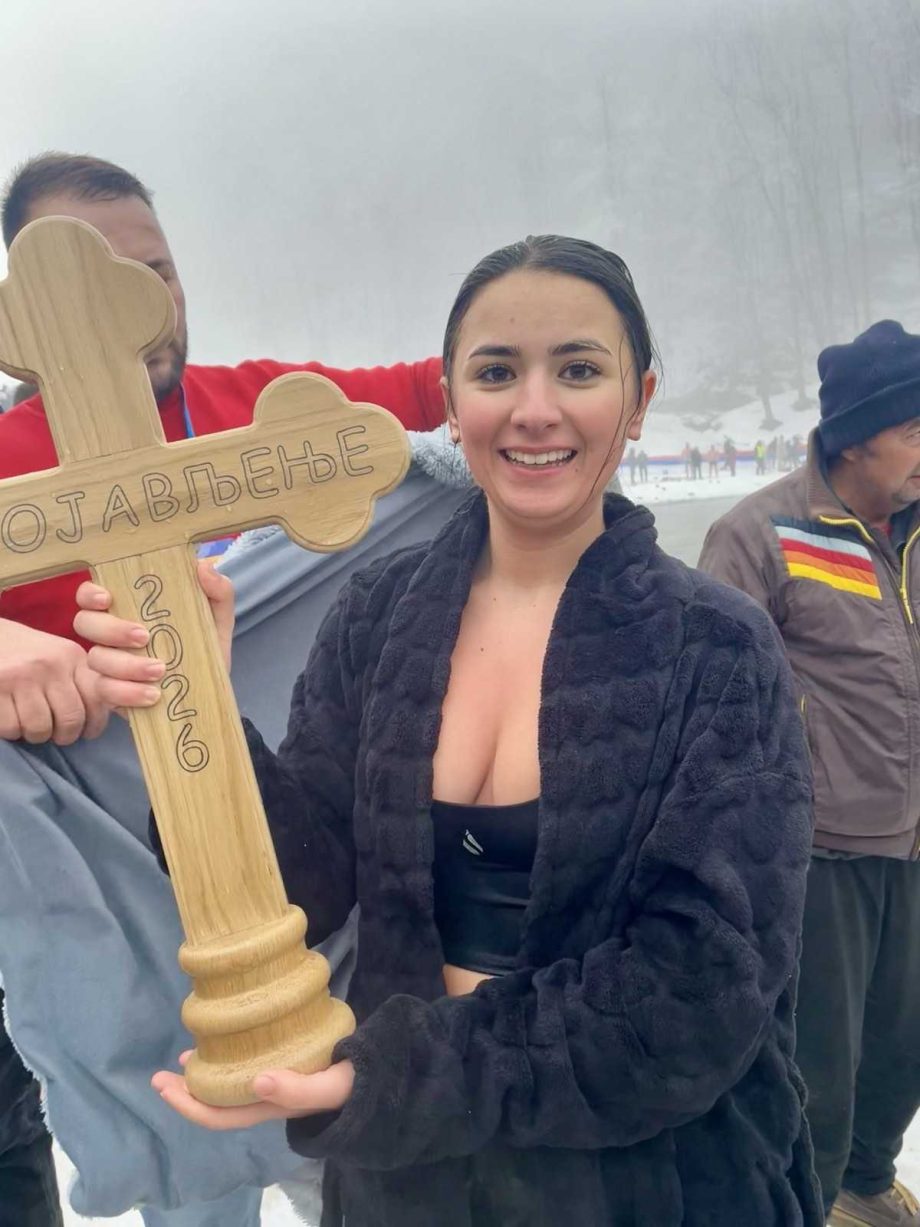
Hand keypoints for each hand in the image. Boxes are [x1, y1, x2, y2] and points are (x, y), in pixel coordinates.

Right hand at [0, 617, 109, 743]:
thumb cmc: (25, 652)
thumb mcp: (58, 656)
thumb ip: (81, 679)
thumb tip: (114, 712)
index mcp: (71, 656)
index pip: (98, 699)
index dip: (96, 724)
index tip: (88, 732)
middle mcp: (50, 665)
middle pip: (71, 719)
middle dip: (65, 736)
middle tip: (58, 734)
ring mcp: (21, 677)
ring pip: (41, 728)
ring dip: (37, 736)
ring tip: (32, 726)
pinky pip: (12, 728)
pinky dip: (13, 732)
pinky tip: (12, 719)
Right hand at [74, 560, 235, 708]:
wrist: (209, 695)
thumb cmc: (204, 649)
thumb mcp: (217, 620)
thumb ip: (217, 593)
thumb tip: (204, 568)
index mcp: (128, 609)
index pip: (91, 595)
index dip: (90, 594)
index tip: (108, 598)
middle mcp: (109, 635)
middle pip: (84, 623)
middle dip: (112, 629)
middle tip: (145, 636)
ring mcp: (107, 665)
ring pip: (95, 658)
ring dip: (126, 664)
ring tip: (160, 670)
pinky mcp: (111, 693)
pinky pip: (104, 691)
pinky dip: (127, 692)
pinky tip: (153, 694)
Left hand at [152, 1050, 353, 1129]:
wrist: (381, 1077)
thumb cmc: (354, 1082)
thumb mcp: (330, 1086)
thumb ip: (297, 1088)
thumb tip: (256, 1080)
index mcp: (271, 1106)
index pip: (219, 1115)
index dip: (188, 1105)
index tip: (164, 1083)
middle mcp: (267, 1098)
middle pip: (216, 1104)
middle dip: (186, 1092)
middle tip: (160, 1073)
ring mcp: (274, 1083)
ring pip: (229, 1085)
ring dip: (205, 1075)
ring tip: (186, 1056)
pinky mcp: (285, 1062)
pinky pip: (246, 1065)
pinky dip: (229, 1055)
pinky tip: (225, 1039)